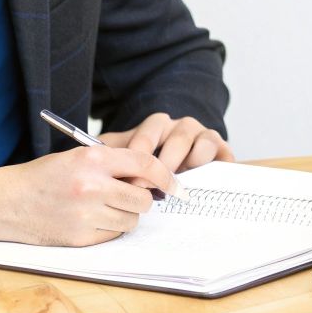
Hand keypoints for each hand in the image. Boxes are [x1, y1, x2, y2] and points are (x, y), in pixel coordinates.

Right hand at [0, 146, 177, 245]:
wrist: (7, 202)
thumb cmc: (45, 176)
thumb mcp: (78, 157)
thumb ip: (114, 164)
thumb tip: (151, 179)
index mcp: (92, 159)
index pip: (145, 164)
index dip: (166, 175)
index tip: (176, 186)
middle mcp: (92, 186)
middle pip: (142, 199)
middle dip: (142, 199)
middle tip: (128, 196)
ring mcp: (86, 214)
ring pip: (130, 220)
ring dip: (125, 216)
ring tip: (103, 207)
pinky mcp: (80, 238)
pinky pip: (113, 236)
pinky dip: (109, 230)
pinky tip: (90, 220)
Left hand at [99, 112, 232, 171]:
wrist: (182, 178)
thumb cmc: (148, 172)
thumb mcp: (125, 160)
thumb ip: (112, 155)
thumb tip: (90, 155)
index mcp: (157, 126)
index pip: (149, 134)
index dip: (140, 155)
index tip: (129, 177)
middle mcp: (182, 127)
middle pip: (177, 137)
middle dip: (164, 162)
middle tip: (153, 186)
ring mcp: (204, 137)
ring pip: (201, 142)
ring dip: (190, 162)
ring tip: (177, 184)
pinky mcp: (222, 151)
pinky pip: (221, 153)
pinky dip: (212, 165)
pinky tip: (198, 180)